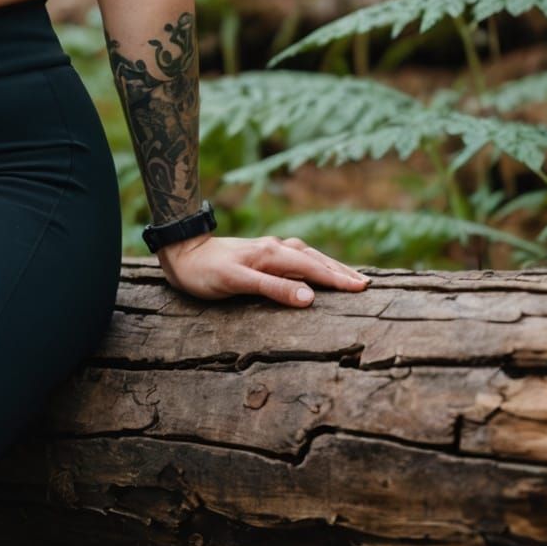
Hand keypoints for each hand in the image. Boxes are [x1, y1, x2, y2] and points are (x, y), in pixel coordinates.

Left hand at [156, 232, 369, 305]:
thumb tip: (310, 297)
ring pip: (306, 255)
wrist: (180, 252)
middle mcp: (273, 248)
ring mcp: (267, 250)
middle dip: (340, 271)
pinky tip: (315, 267)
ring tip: (349, 276)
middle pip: (314, 259)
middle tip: (366, 285)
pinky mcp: (260, 254)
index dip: (338, 279)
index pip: (313, 268)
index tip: (363, 288)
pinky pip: (295, 256)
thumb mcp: (236, 282)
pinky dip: (312, 261)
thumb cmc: (204, 272)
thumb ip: (272, 288)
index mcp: (271, 255)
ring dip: (328, 265)